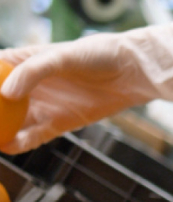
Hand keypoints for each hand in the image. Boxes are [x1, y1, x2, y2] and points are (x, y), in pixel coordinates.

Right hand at [0, 21, 172, 153]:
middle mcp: (26, 86)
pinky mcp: (57, 124)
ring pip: (9, 122)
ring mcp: (40, 106)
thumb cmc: (98, 55)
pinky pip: (32, 137)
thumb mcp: (63, 57)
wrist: (132, 73)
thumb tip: (5, 93)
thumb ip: (34, 72)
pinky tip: (8, 147)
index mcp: (21, 62)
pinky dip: (19, 143)